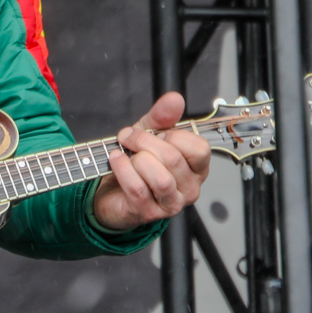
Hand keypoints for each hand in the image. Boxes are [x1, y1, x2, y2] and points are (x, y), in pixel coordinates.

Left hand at [91, 91, 211, 230]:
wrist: (112, 192)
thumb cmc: (137, 164)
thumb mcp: (150, 134)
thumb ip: (163, 116)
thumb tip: (174, 99)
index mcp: (197, 167)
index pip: (199, 148)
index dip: (172, 135)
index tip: (153, 132)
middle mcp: (190, 188)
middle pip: (173, 159)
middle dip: (144, 142)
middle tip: (128, 138)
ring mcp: (171, 203)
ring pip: (160, 178)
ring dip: (135, 160)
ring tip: (124, 154)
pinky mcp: (149, 213)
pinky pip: (138, 189)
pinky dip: (123, 170)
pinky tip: (115, 161)